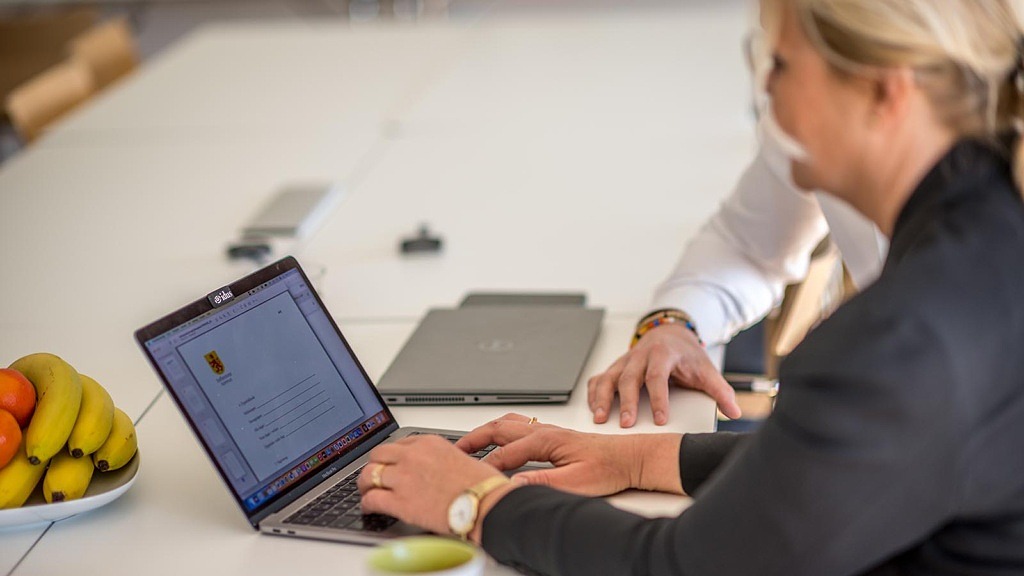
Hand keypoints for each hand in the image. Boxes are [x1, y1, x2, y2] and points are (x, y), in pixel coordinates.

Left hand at [357, 434, 513, 540]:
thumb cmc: (482, 486)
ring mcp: (404, 478)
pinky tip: (369, 507)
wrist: (485, 504)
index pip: (399, 444)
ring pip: (369, 475)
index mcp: (429, 443)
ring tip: (366, 491)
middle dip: (374, 466)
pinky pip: (372, 499)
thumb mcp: (461, 459)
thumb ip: (443, 459)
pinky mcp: (400, 502)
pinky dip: (367, 503)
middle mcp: (412, 456)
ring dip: (365, 484)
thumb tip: (437, 469)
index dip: (391, 456)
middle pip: (378, 455)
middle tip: (374, 475)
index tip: (389, 463)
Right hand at [456, 413, 682, 495]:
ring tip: (469, 442)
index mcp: (546, 440)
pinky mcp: (552, 434)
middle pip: (499, 428)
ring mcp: (547, 430)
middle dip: (473, 438)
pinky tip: (500, 439)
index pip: (505, 453)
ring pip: (507, 423)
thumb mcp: (576, 482)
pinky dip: (500, 430)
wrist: (630, 458)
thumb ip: (542, 483)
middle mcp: (544, 430)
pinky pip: (518, 425)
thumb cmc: (609, 468)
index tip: (469, 476)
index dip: (485, 466)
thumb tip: (513, 486)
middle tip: (454, 449)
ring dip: (486, 430)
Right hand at [588, 324, 741, 426]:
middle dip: (627, 402)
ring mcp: (625, 361)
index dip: (658, 399)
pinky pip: (599, 378)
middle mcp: (640, 356)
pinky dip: (593, 393)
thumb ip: (720, 391)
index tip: (660, 420)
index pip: (658, 377)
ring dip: (602, 398)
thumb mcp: (706, 370)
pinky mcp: (615, 367)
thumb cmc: (685, 355)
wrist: (670, 333)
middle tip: (626, 424)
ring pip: (608, 377)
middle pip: (629, 378)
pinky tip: (594, 408)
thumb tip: (734, 412)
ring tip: (600, 418)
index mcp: (663, 355)